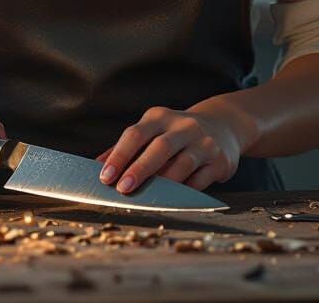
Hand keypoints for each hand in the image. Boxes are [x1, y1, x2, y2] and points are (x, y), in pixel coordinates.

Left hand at [93, 104, 241, 193]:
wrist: (222, 125)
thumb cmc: (175, 133)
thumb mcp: (152, 131)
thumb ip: (126, 148)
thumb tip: (96, 166)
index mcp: (159, 117)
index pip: (135, 134)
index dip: (119, 155)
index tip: (105, 176)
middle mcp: (182, 125)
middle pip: (159, 147)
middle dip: (140, 169)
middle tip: (123, 189)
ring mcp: (203, 142)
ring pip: (182, 165)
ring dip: (164, 184)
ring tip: (149, 198)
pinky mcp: (219, 159)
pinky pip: (200, 180)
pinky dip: (186, 192)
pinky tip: (175, 200)